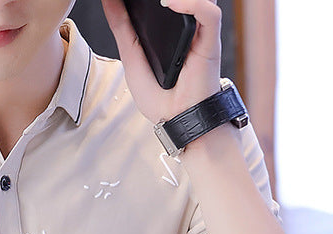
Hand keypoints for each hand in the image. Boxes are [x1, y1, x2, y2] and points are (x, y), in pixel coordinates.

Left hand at [100, 0, 222, 123]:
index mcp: (171, 30)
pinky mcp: (211, 42)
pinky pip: (209, 12)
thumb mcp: (131, 58)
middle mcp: (189, 27)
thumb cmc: (159, 97)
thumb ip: (121, 27)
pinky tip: (170, 3)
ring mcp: (201, 33)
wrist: (176, 121)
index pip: (167, 1)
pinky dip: (192, 3)